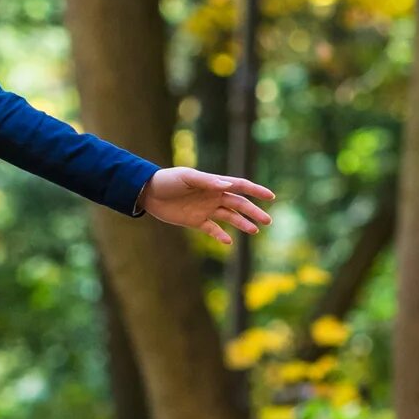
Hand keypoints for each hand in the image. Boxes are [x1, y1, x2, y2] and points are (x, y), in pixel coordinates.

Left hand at [138, 167, 273, 246]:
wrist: (148, 193)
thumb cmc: (168, 180)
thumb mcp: (187, 178)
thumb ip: (207, 182)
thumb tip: (228, 185)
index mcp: (214, 184)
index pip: (239, 186)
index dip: (255, 191)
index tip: (270, 196)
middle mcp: (213, 197)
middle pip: (238, 204)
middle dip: (253, 212)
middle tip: (267, 221)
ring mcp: (206, 209)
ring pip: (229, 217)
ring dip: (242, 223)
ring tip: (254, 231)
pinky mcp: (196, 221)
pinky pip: (212, 229)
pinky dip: (221, 235)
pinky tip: (229, 241)